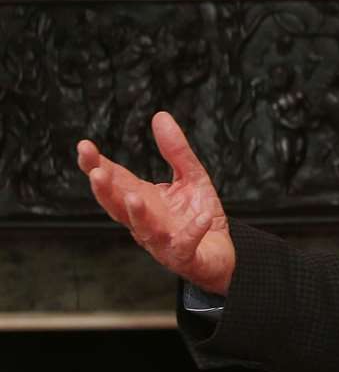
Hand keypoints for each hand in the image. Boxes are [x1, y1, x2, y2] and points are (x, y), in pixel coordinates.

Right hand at [77, 112, 234, 295]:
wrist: (221, 254)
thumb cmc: (198, 215)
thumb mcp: (191, 177)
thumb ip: (176, 150)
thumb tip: (160, 115)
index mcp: (142, 199)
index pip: (115, 180)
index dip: (97, 165)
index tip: (84, 146)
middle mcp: (145, 221)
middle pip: (118, 206)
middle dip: (105, 190)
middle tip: (95, 172)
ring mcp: (162, 241)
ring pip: (144, 229)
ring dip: (137, 214)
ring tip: (134, 197)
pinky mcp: (185, 256)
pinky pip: (186, 244)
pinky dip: (193, 231)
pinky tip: (202, 219)